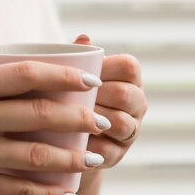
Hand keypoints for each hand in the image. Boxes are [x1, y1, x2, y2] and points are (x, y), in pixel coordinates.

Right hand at [0, 59, 109, 194]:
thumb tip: (24, 84)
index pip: (24, 74)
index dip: (62, 74)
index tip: (90, 79)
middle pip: (38, 113)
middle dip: (78, 117)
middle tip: (104, 120)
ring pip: (34, 154)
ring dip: (71, 157)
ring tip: (95, 158)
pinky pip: (16, 189)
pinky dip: (46, 193)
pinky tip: (68, 194)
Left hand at [73, 34, 147, 168]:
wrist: (58, 135)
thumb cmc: (67, 93)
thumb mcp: (70, 74)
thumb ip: (79, 57)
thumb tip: (83, 39)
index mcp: (128, 79)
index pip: (129, 66)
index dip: (105, 68)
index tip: (81, 73)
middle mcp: (136, 104)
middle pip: (126, 95)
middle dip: (97, 95)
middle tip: (71, 96)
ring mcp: (131, 130)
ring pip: (121, 123)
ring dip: (94, 120)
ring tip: (69, 117)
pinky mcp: (118, 155)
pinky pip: (108, 151)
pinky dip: (87, 146)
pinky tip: (69, 141)